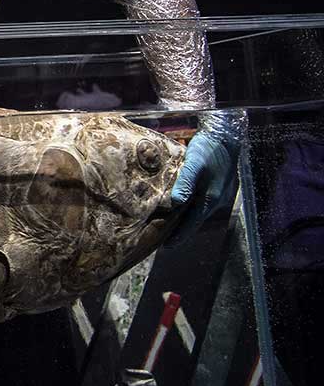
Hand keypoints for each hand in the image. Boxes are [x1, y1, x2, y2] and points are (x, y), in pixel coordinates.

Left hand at [166, 112, 241, 246]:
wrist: (226, 136)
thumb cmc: (209, 149)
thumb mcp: (195, 164)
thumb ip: (185, 183)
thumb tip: (175, 203)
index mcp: (210, 200)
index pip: (191, 225)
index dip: (178, 237)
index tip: (165, 248)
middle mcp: (215, 201)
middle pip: (194, 221)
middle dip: (178, 230)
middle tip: (159, 238)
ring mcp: (217, 195)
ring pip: (197, 212)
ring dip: (182, 219)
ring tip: (165, 224)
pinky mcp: (215, 188)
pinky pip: (199, 203)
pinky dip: (188, 208)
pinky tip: (177, 205)